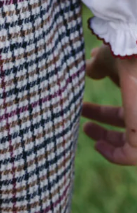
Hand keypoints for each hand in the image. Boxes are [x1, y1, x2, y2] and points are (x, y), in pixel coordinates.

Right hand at [83, 45, 136, 164]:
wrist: (136, 57)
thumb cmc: (125, 56)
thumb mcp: (107, 61)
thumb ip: (97, 66)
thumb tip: (90, 66)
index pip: (126, 110)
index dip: (104, 113)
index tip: (84, 107)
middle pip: (126, 124)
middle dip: (103, 122)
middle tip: (81, 113)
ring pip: (130, 143)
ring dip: (106, 139)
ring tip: (85, 128)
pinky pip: (129, 156)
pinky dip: (113, 155)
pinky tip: (97, 145)